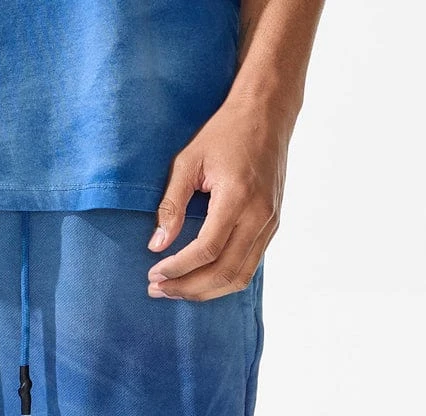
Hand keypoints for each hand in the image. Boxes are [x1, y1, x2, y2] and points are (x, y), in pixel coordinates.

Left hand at [146, 99, 287, 301]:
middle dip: (188, 288)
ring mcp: (270, 224)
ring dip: (205, 291)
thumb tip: (156, 245)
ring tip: (176, 290)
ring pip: (239, 277)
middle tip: (157, 290)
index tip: (153, 274)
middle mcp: (260, 215)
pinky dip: (222, 280)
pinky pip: (248, 267)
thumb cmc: (226, 132)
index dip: (178, 268)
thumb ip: (172, 204)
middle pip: (224, 272)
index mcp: (238, 197)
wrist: (268, 113)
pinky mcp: (272, 227)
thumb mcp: (189, 160)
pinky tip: (199, 279)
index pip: (207, 250)